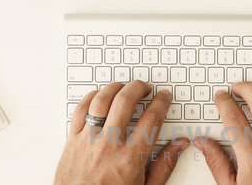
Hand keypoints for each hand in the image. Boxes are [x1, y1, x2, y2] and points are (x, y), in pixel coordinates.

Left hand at [55, 81, 189, 184]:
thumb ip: (164, 165)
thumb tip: (180, 145)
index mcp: (130, 159)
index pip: (151, 119)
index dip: (161, 103)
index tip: (163, 97)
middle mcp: (108, 146)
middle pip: (125, 102)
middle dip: (139, 88)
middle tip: (145, 87)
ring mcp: (88, 141)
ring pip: (101, 100)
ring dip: (115, 88)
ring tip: (124, 88)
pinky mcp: (72, 141)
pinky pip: (81, 110)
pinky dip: (91, 98)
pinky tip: (99, 96)